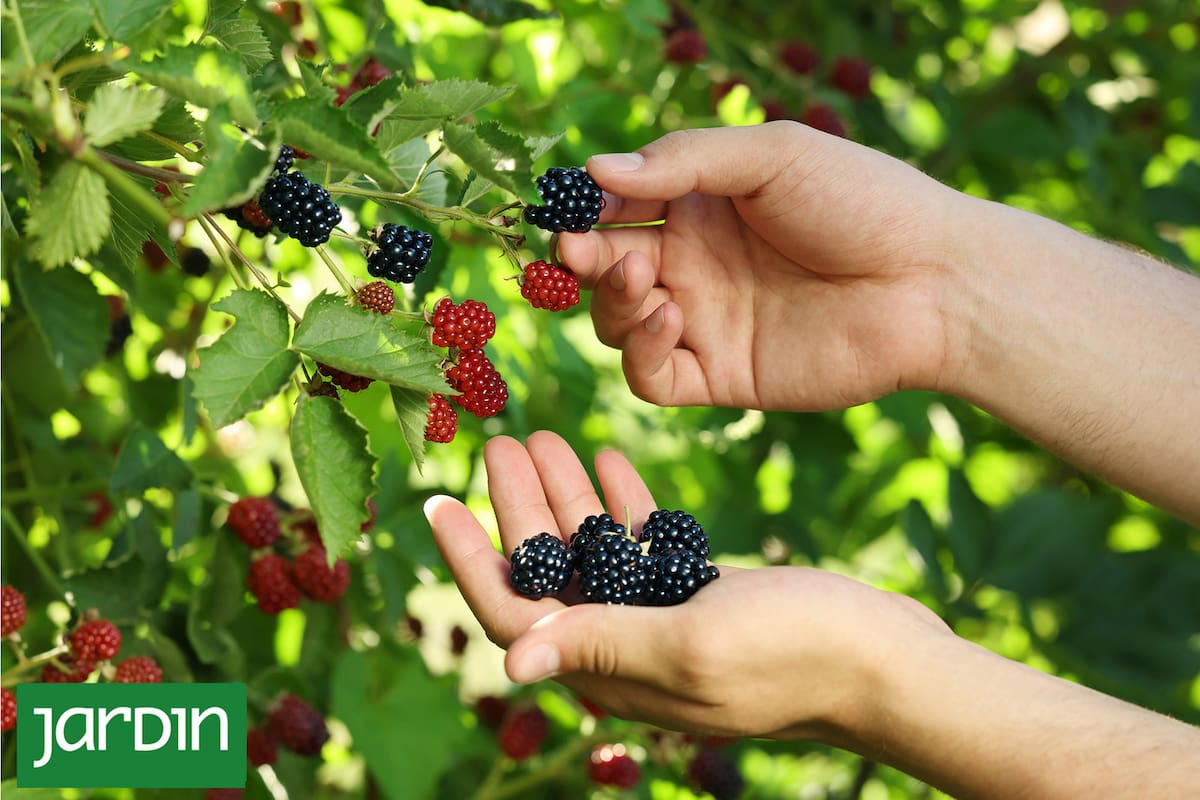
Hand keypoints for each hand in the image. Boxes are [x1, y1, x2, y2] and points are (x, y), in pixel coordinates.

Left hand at [424, 430, 948, 738]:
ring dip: (564, 495)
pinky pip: (641, 544)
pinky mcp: (699, 593)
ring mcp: (663, 619)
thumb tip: (510, 666)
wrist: (888, 659)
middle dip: (517, 508)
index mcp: (612, 673)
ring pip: (592, 551)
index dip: (471, 562)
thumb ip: (601, 646)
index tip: (438, 500)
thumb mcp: (691, 645)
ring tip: (542, 432)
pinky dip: (620, 501)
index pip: (515, 618)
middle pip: (548, 574)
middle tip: (497, 439)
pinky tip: (605, 456)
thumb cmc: (797, 655)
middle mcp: (627, 649)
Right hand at [557, 122, 962, 410]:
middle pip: (606, 266)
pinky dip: (642, 352)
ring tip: (639, 278)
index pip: (618, 206)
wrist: (932, 282)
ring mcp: (706, 321)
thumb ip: (684, 162)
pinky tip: (670, 318)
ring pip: (618, 322)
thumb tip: (595, 170)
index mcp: (702, 204)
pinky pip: (653, 377)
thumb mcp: (772, 156)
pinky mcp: (722, 375)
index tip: (567, 204)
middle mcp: (695, 263)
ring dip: (612, 301)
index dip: (585, 206)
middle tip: (577, 248)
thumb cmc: (862, 202)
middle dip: (582, 257)